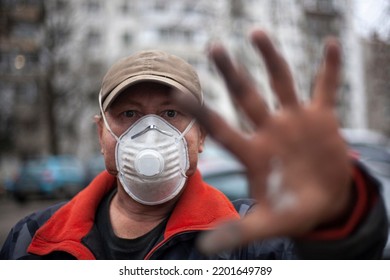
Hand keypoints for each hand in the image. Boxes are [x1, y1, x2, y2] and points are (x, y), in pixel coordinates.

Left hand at [177, 29, 352, 253]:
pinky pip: (324, 86)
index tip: (175, 91)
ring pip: (280, 81)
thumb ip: (240, 232)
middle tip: (214, 47)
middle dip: (231, 73)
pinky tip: (329, 44)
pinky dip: (328, 67)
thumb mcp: (269, 222)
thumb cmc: (294, 211)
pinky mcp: (320, 117)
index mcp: (252, 152)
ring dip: (270, 57)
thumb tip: (204, 251)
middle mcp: (269, 130)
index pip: (220, 127)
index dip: (200, 111)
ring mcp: (294, 120)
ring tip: (256, 32)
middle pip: (246, 95)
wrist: (325, 202)